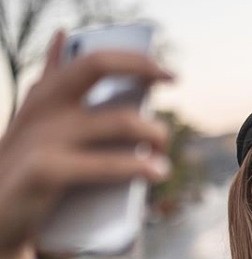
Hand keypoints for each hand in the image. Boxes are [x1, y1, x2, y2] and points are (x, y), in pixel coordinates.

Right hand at [0, 30, 173, 253]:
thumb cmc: (23, 169)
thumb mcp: (34, 121)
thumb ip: (50, 83)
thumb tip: (64, 37)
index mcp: (45, 96)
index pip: (92, 60)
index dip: (134, 58)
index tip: (168, 73)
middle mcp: (43, 108)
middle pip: (98, 66)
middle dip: (143, 67)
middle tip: (173, 82)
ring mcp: (43, 137)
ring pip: (120, 121)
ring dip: (155, 134)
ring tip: (164, 157)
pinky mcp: (44, 171)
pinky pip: (104, 165)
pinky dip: (137, 167)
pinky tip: (155, 172)